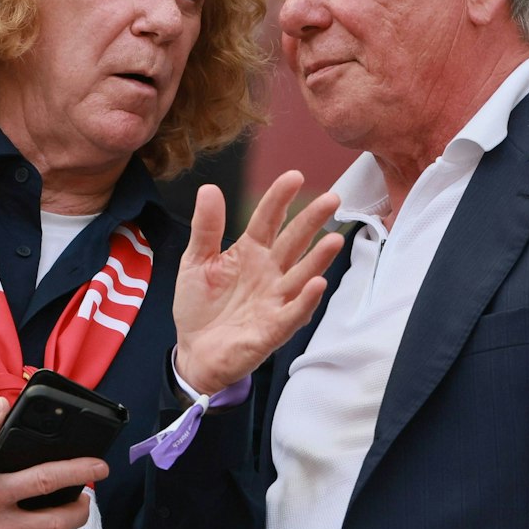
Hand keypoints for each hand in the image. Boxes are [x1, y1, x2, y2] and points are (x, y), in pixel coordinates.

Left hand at [172, 170, 343, 393]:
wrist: (194, 352)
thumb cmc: (199, 306)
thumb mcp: (196, 261)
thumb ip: (206, 228)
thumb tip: (209, 189)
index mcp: (250, 252)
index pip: (267, 220)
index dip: (279, 199)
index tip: (294, 176)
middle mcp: (269, 273)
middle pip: (293, 242)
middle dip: (311, 221)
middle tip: (331, 199)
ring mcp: (274, 299)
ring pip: (301, 275)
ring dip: (319, 259)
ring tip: (335, 239)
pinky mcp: (274, 328)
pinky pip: (294, 312)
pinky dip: (306, 300)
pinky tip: (317, 284)